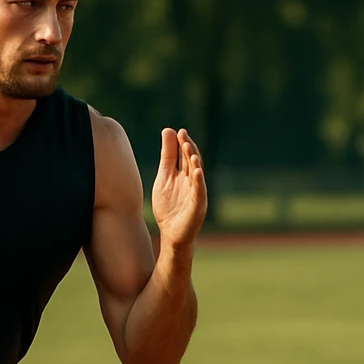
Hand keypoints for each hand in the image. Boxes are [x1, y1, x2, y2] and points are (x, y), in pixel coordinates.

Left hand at [152, 128, 207, 248]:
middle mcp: (193, 182)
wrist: (170, 233)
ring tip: (189, 150)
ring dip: (195, 163)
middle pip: (192, 163)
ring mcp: (196, 194)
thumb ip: (167, 157)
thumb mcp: (164, 177)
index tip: (179, 132)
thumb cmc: (168, 206)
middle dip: (188, 150)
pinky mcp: (197, 207)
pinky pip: (199, 192)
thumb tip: (169, 130)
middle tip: (183, 136)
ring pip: (198, 176)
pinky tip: (196, 172)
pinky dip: (199, 182)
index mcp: (185, 175)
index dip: (183, 144)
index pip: (186, 156)